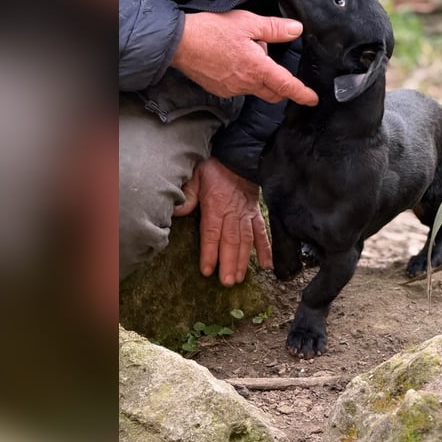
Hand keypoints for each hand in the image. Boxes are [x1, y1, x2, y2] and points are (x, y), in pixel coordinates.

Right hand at [171, 9, 318, 105]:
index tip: (312, 99)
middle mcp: (246, 84)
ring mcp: (233, 90)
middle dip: (280, 85)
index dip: (302, 94)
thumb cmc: (211, 30)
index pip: (286, 85)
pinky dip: (243, 77)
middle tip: (270, 61)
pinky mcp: (221, 90)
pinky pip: (240, 87)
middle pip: (273, 92)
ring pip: (256, 88)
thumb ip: (274, 29)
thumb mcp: (247, 23)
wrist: (179, 43)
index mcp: (257, 68)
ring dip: (258, 75)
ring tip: (243, 51)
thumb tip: (295, 30)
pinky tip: (231, 60)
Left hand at [173, 157, 272, 285]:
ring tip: (239, 278)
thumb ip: (187, 195)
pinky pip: (262, 233)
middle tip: (226, 282)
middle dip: (229, 263)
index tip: (207, 270)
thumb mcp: (196, 176)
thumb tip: (176, 211)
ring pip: (246, 241)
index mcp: (216, 205)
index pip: (212, 233)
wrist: (239, 159)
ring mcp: (246, 215)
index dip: (210, 252)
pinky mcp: (256, 214)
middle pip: (231, 241)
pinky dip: (265, 249)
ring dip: (243, 261)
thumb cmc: (214, 169)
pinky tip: (265, 265)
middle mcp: (232, 213)